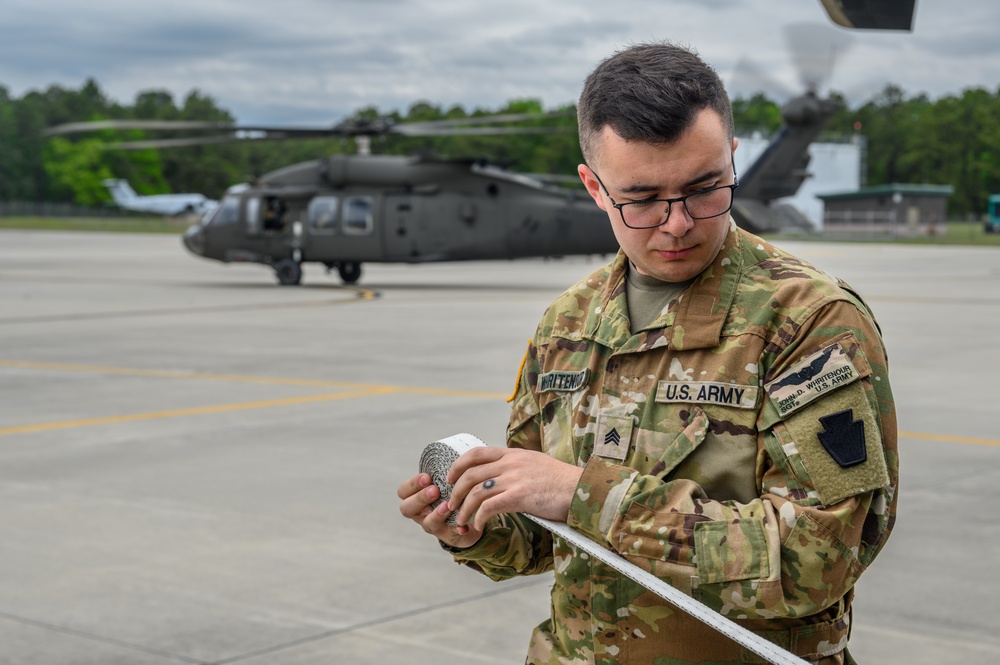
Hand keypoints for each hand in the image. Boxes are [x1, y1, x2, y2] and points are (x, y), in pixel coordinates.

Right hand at [397, 472, 483, 549]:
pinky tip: (463, 526)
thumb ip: (443, 471)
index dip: (412, 484)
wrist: (466, 516)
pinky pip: (449, 534)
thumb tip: (455, 457)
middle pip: (407, 509)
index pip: (403, 491)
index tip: (427, 477)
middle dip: (420, 498)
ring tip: (447, 506)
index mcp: (415, 496)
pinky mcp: (447, 535)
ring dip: (437, 514)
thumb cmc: (451, 493)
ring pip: (427, 523)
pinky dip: (456, 529)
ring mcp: (432, 524)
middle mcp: (420, 512)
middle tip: (434, 490)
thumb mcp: (443, 481)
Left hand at [446, 447, 582, 531]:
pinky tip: (479, 526)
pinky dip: (479, 518)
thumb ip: (517, 466)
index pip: (476, 453)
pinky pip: (489, 507)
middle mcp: (510, 464)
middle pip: (470, 474)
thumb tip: (502, 474)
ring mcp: (514, 479)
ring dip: (464, 509)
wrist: (581, 489)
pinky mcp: (519, 496)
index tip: (450, 478)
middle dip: (456, 491)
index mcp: (513, 454)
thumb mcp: (535, 464)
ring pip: (476, 492)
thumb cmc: (561, 482)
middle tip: (452, 505)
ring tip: (462, 521)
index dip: (458, 465)